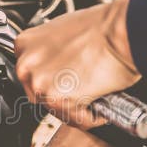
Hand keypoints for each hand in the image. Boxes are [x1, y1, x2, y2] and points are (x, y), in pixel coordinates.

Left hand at [14, 0, 140, 129]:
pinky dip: (88, 115)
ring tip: (92, 91)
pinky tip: (97, 99)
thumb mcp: (62, 32)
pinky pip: (74, 118)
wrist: (122, 31)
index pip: (29, 73)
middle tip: (81, 86)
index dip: (50, 79)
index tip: (62, 79)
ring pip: (55, 109)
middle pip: (38, 94)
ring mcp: (40, 83)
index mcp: (25, 44)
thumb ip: (50, 51)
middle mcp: (27, 64)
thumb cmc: (102, 28)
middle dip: (60, 95)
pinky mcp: (57, 99)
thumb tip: (53, 64)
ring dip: (75, 107)